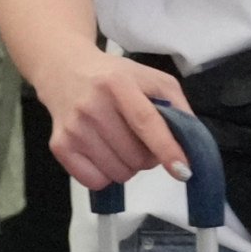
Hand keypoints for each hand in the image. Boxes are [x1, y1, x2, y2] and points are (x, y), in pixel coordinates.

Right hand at [35, 47, 196, 193]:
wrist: (64, 70)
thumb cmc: (114, 77)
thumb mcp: (151, 78)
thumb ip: (177, 106)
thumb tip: (191, 145)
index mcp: (118, 84)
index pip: (146, 122)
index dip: (167, 149)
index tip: (183, 170)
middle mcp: (92, 106)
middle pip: (135, 157)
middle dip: (148, 157)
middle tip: (141, 141)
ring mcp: (74, 129)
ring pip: (118, 173)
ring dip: (128, 166)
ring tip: (121, 143)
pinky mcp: (60, 146)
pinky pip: (95, 182)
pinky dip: (106, 175)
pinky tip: (103, 153)